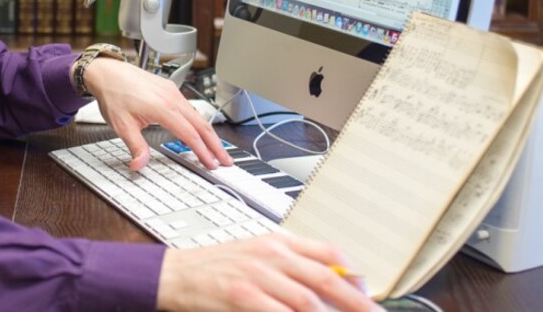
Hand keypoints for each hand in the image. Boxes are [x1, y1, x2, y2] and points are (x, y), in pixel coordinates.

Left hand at [82, 58, 232, 169]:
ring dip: (209, 134)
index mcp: (162, 107)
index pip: (189, 134)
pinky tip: (199, 132)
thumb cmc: (114, 94)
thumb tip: (140, 165)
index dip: (203, 152)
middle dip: (216, 145)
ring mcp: (173, 92)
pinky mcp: (170, 89)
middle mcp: (172, 98)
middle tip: (226, 160)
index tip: (211, 164)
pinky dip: (199, 123)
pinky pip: (190, 108)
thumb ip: (135, 146)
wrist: (107, 72)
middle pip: (202, 125)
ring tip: (216, 149)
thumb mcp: (121, 125)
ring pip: (198, 115)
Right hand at [156, 233, 379, 311]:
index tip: (366, 290)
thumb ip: (288, 264)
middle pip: (325, 276)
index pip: (326, 251)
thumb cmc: (216, 267)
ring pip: (307, 299)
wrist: (176, 274)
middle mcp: (271, 255)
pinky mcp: (241, 295)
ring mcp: (257, 275)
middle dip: (355, 300)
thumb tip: (323, 280)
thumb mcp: (255, 254)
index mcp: (277, 242)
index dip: (352, 272)